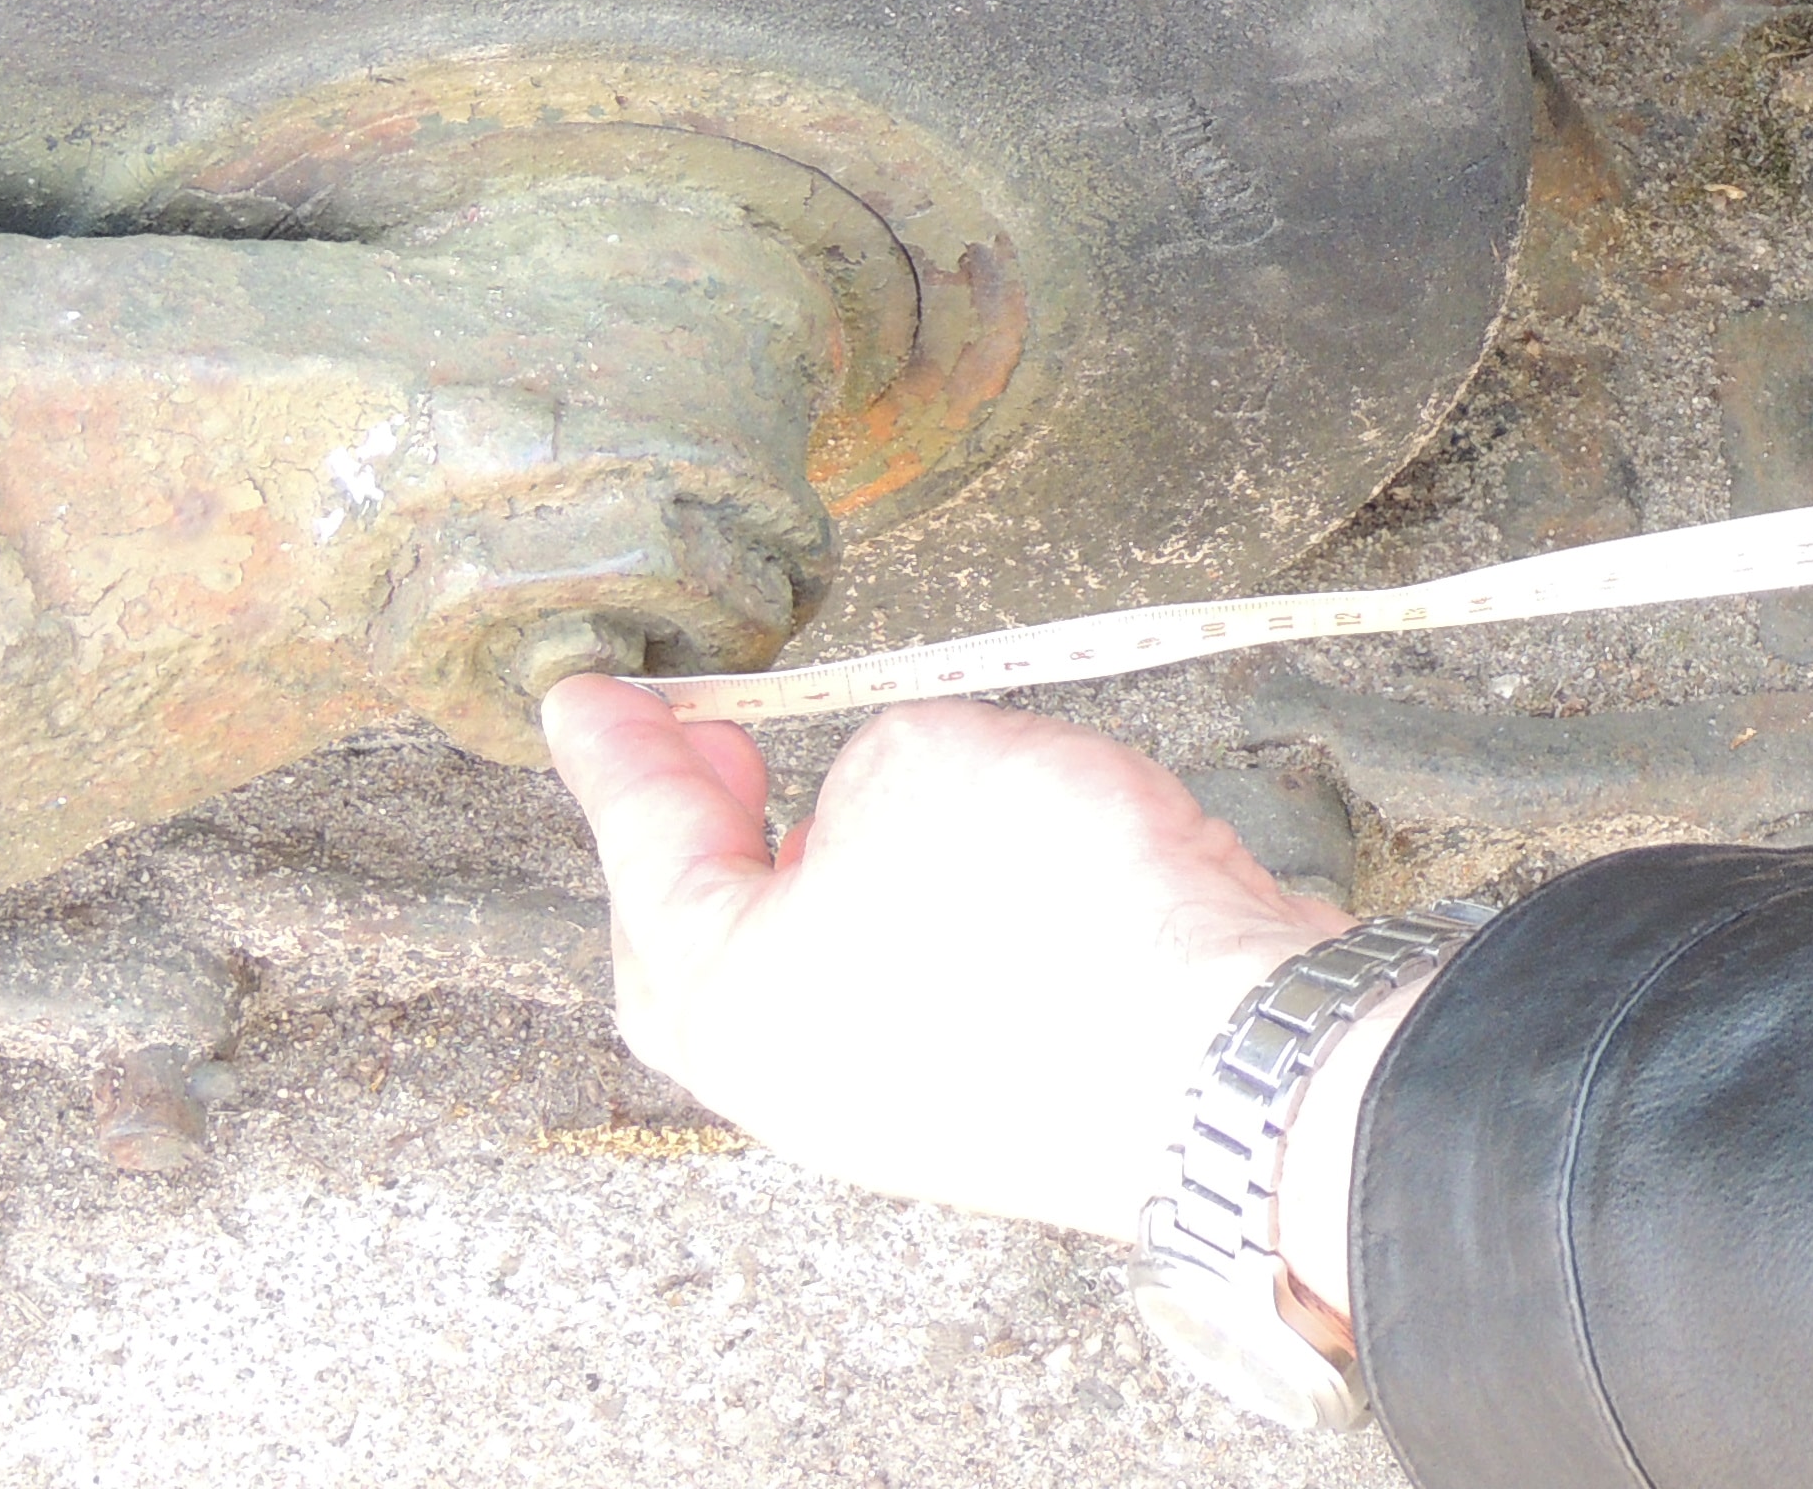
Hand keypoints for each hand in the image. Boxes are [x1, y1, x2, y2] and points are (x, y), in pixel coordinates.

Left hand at [540, 682, 1346, 1253]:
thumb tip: (883, 813)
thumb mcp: (921, 758)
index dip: (619, 760)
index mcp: (729, 1001)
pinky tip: (977, 863)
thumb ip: (865, 764)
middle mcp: (795, 1079)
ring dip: (831, 878)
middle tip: (716, 748)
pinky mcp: (998, 1109)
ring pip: (820, 978)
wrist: (1225, 1056)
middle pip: (704, 950)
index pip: (647, 854)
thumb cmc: (1052, 913)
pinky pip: (921, 998)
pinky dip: (922, 922)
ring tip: (861, 793)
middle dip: (707, 842)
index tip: (587, 701)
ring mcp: (898, 1111)